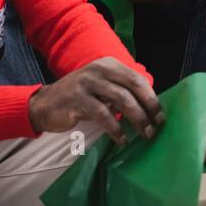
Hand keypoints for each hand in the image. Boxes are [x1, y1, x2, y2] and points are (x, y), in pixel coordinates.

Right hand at [28, 56, 160, 145]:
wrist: (44, 105)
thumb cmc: (79, 98)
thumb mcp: (102, 88)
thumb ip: (122, 92)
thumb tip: (150, 108)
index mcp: (108, 65)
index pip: (137, 79)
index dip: (151, 97)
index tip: (161, 116)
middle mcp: (99, 69)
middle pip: (132, 87)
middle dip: (148, 107)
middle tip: (156, 126)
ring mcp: (87, 83)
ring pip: (121, 100)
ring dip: (136, 119)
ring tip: (144, 134)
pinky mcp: (77, 99)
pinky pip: (103, 115)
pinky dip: (116, 129)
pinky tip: (121, 140)